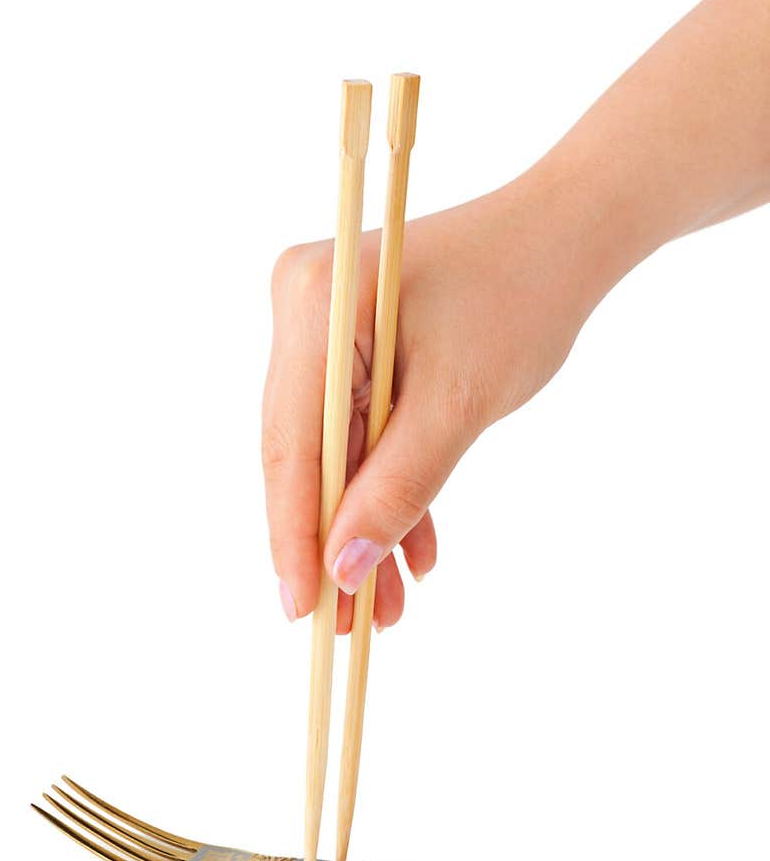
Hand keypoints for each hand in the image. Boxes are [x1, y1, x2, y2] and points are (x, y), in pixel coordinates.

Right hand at [262, 176, 590, 630]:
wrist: (569, 234)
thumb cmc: (524, 295)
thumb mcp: (462, 404)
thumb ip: (400, 488)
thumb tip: (343, 569)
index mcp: (318, 305)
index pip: (291, 442)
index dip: (293, 534)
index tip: (304, 610)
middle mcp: (302, 307)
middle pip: (303, 450)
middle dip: (332, 540)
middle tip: (347, 626)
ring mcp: (322, 322)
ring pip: (333, 450)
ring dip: (364, 524)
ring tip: (389, 606)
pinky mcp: (350, 340)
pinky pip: (357, 427)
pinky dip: (388, 484)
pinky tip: (416, 550)